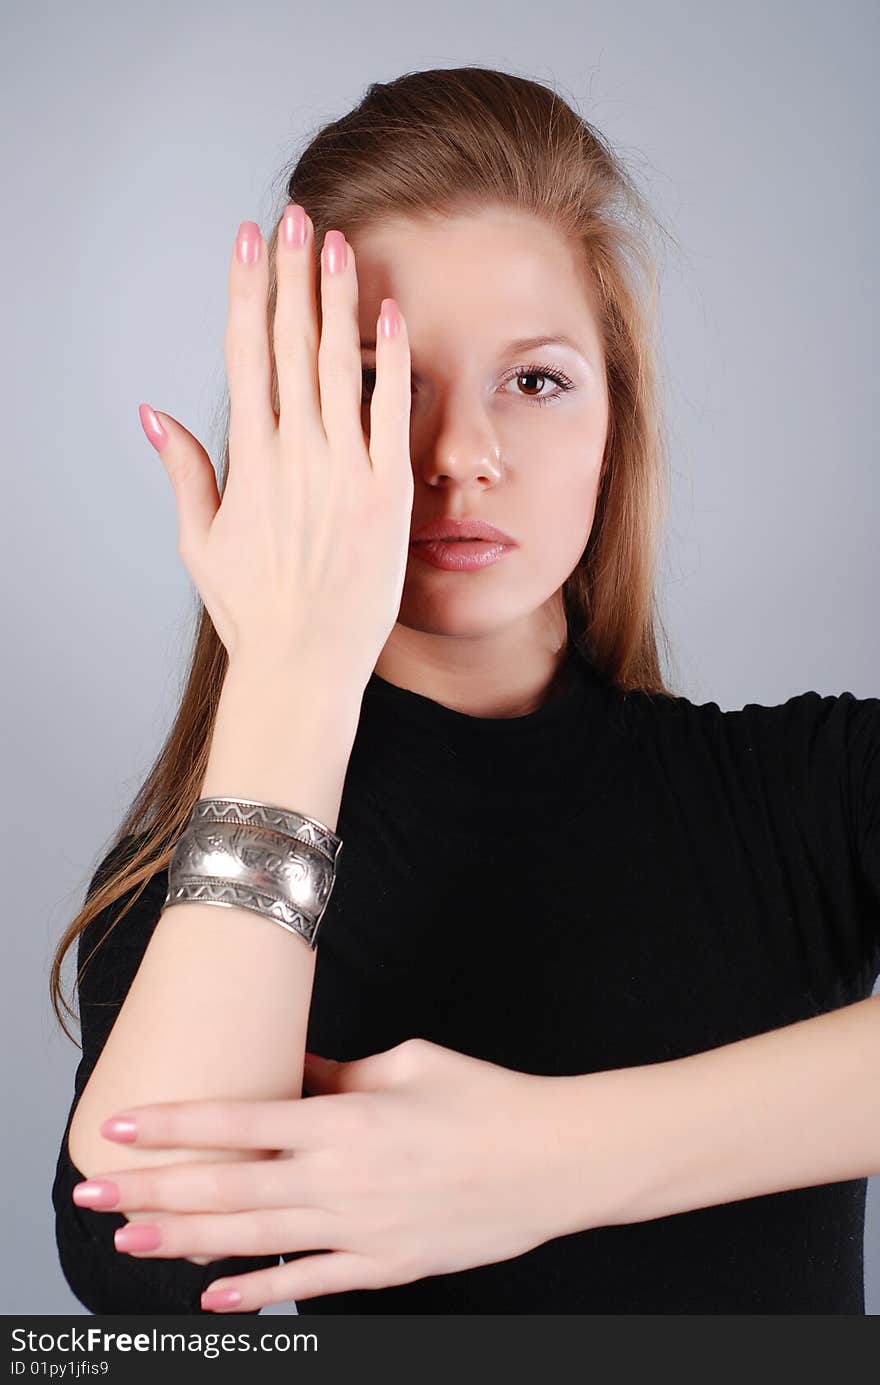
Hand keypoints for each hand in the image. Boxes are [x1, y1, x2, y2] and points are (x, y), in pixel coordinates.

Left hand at [75, 1040, 568, 1311]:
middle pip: (225, 1189)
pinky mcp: (384, 1266)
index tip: (122, 1125)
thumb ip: (338, 1074)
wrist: (553, 1161)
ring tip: (127, 1240)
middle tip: (95, 1192)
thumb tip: (288, 1075)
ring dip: (183, 1242)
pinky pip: (306, 1282)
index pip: (236, 1122)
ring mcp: (358, 1229)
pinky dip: (255, 1291)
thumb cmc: (484, 1098)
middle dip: (152, 1192)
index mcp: (342, 1118)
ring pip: (250, 1240)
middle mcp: (337, 1178)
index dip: (173, 1124)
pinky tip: (211, 1297)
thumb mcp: (408, 1063)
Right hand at [139, 206, 413, 685]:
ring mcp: (344, 472)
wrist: (305, 666)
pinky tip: (389, 312)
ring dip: (337, 298)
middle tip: (293, 215)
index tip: (246, 242)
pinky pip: (392, 412)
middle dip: (290, 274)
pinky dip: (391, 361)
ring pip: (340, 366)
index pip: (246, 356)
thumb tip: (154, 414)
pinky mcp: (388, 494)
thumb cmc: (254, 611)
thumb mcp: (200, 543)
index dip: (246, 293)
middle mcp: (296, 456)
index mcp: (249, 462)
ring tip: (335, 241)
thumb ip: (185, 472)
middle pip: (291, 345)